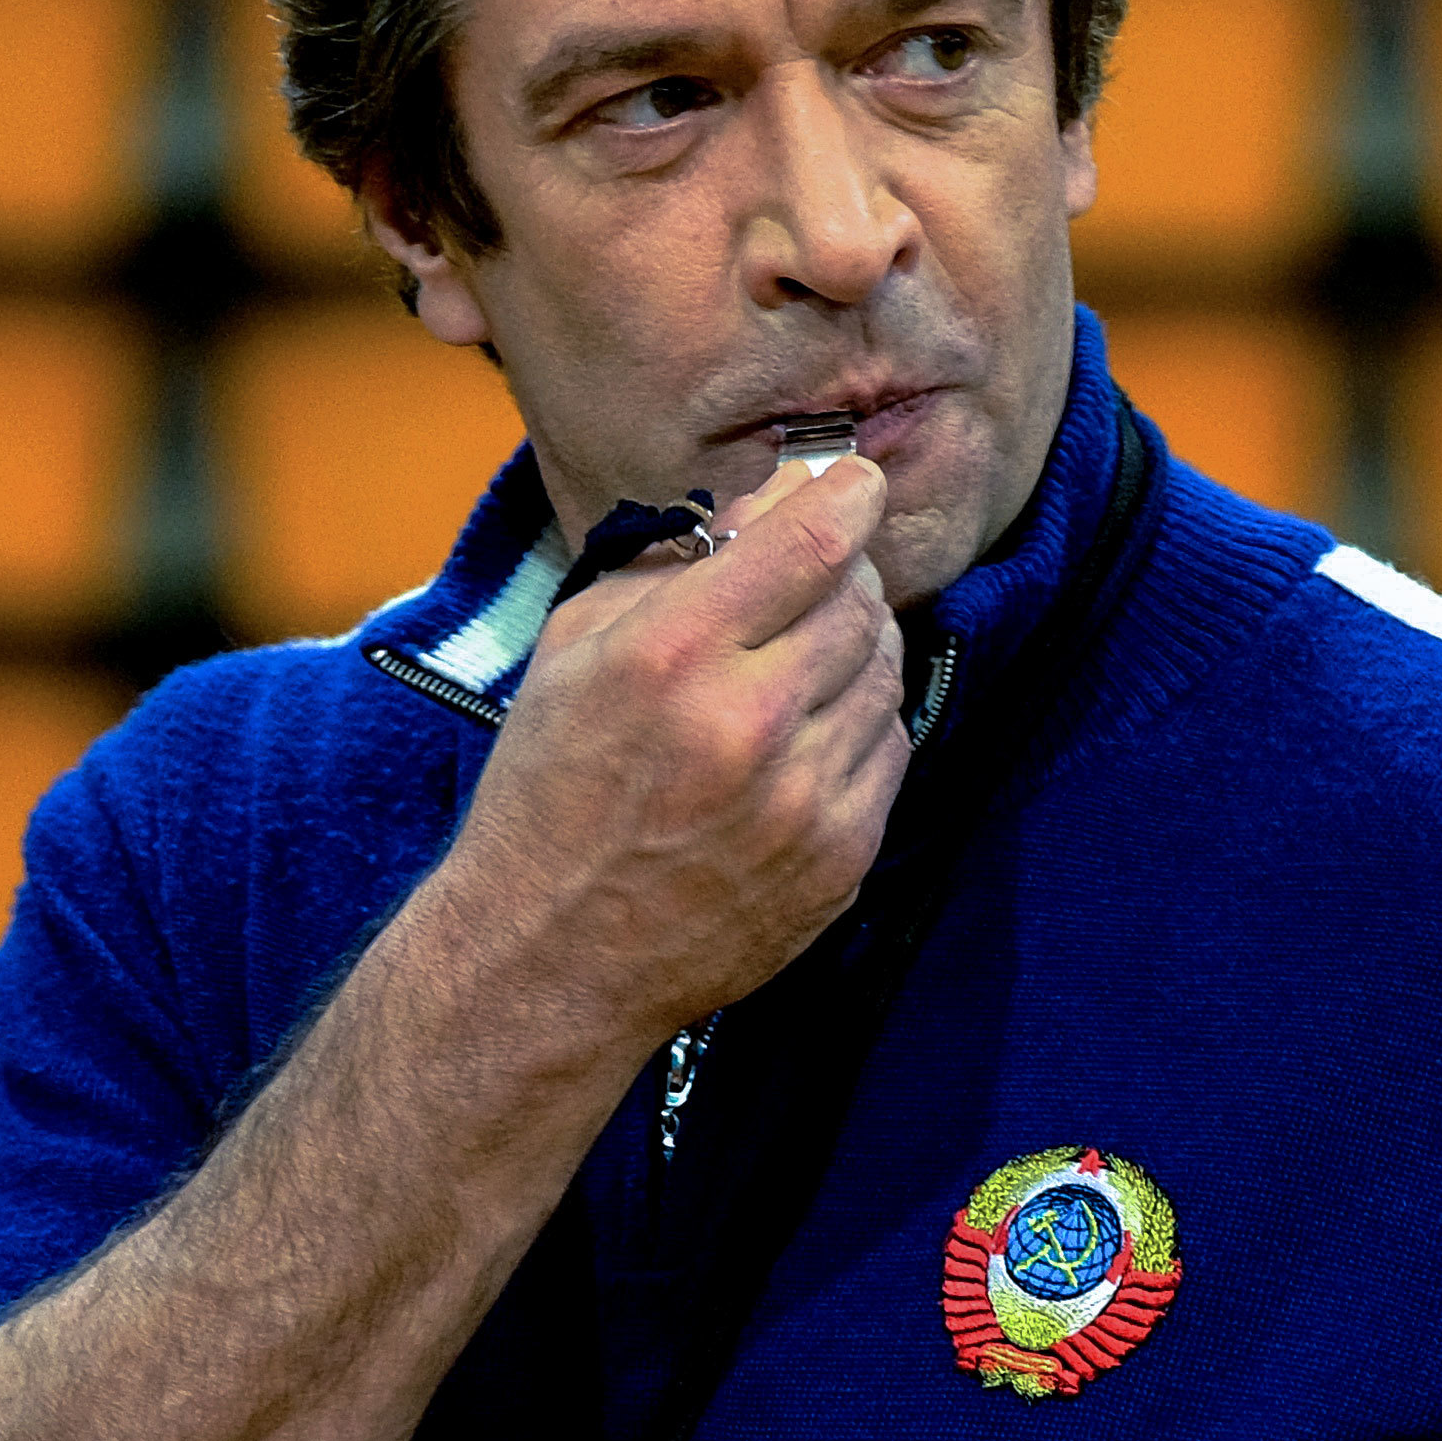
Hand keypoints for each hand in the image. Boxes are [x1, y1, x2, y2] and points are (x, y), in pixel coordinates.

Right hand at [422, 455, 909, 1057]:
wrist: (552, 956)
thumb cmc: (549, 790)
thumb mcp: (574, 649)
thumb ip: (673, 564)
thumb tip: (773, 499)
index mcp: (671, 656)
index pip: (811, 541)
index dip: (847, 495)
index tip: (854, 483)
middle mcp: (749, 724)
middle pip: (859, 601)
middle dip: (842, 573)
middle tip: (809, 579)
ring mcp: (806, 800)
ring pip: (886, 673)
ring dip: (855, 647)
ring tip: (799, 658)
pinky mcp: (841, 860)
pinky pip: (892, 750)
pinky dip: (861, 723)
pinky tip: (808, 731)